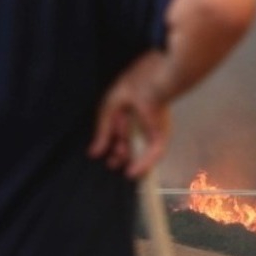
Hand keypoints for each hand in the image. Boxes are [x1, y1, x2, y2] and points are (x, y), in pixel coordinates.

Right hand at [89, 51, 173, 178]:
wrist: (152, 83)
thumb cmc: (133, 87)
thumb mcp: (110, 108)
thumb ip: (103, 131)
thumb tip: (94, 152)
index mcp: (130, 111)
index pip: (120, 133)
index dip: (111, 144)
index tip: (105, 156)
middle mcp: (142, 121)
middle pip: (129, 144)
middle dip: (119, 153)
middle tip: (112, 162)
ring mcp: (152, 128)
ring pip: (140, 150)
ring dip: (128, 157)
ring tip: (118, 163)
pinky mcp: (161, 134)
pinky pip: (153, 153)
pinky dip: (143, 164)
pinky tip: (132, 173)